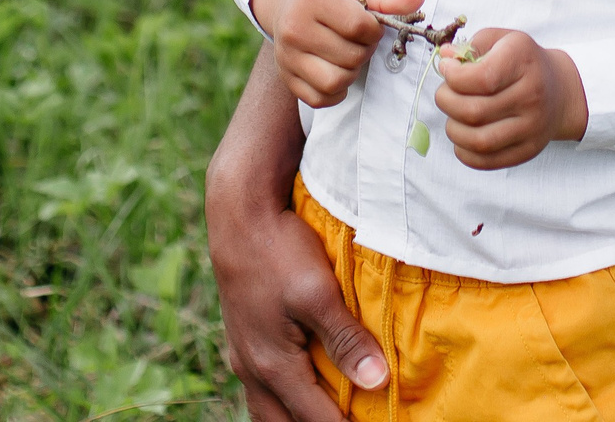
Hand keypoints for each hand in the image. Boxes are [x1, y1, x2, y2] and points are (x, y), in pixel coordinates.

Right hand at [206, 55, 388, 420]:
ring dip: (297, 417)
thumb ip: (345, 339)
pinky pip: (264, 386)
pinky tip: (305, 386)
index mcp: (274, 366)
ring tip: (330, 414)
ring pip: (269, 409)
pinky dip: (286, 398)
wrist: (237, 214)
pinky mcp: (245, 338)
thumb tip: (376, 383)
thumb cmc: (278, 250)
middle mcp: (254, 369)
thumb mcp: (317, 292)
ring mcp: (245, 355)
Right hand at [252, 0, 423, 108]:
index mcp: (315, 0)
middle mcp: (295, 30)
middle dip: (364, 50)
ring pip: (335, 81)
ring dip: (351, 72)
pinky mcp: (286, 77)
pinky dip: (335, 91)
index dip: (375, 30)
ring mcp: (287, 56)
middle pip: (350, 57)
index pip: (359, 27)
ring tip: (347, 54)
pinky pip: (319, 99)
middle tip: (358, 39)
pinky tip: (336, 70)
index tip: (370, 24)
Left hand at [433, 28, 588, 169]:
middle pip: (474, 111)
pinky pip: (486, 161)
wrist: (560, 91)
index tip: (448, 69)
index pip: (481, 78)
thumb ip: (472, 45)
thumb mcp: (503, 40)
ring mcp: (531, 127)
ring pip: (478, 141)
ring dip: (453, 129)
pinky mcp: (527, 150)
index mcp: (524, 61)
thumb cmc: (523, 63)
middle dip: (446, 102)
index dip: (453, 76)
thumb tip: (445, 57)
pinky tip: (463, 135)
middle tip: (445, 93)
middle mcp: (531, 95)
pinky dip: (464, 151)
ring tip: (453, 115)